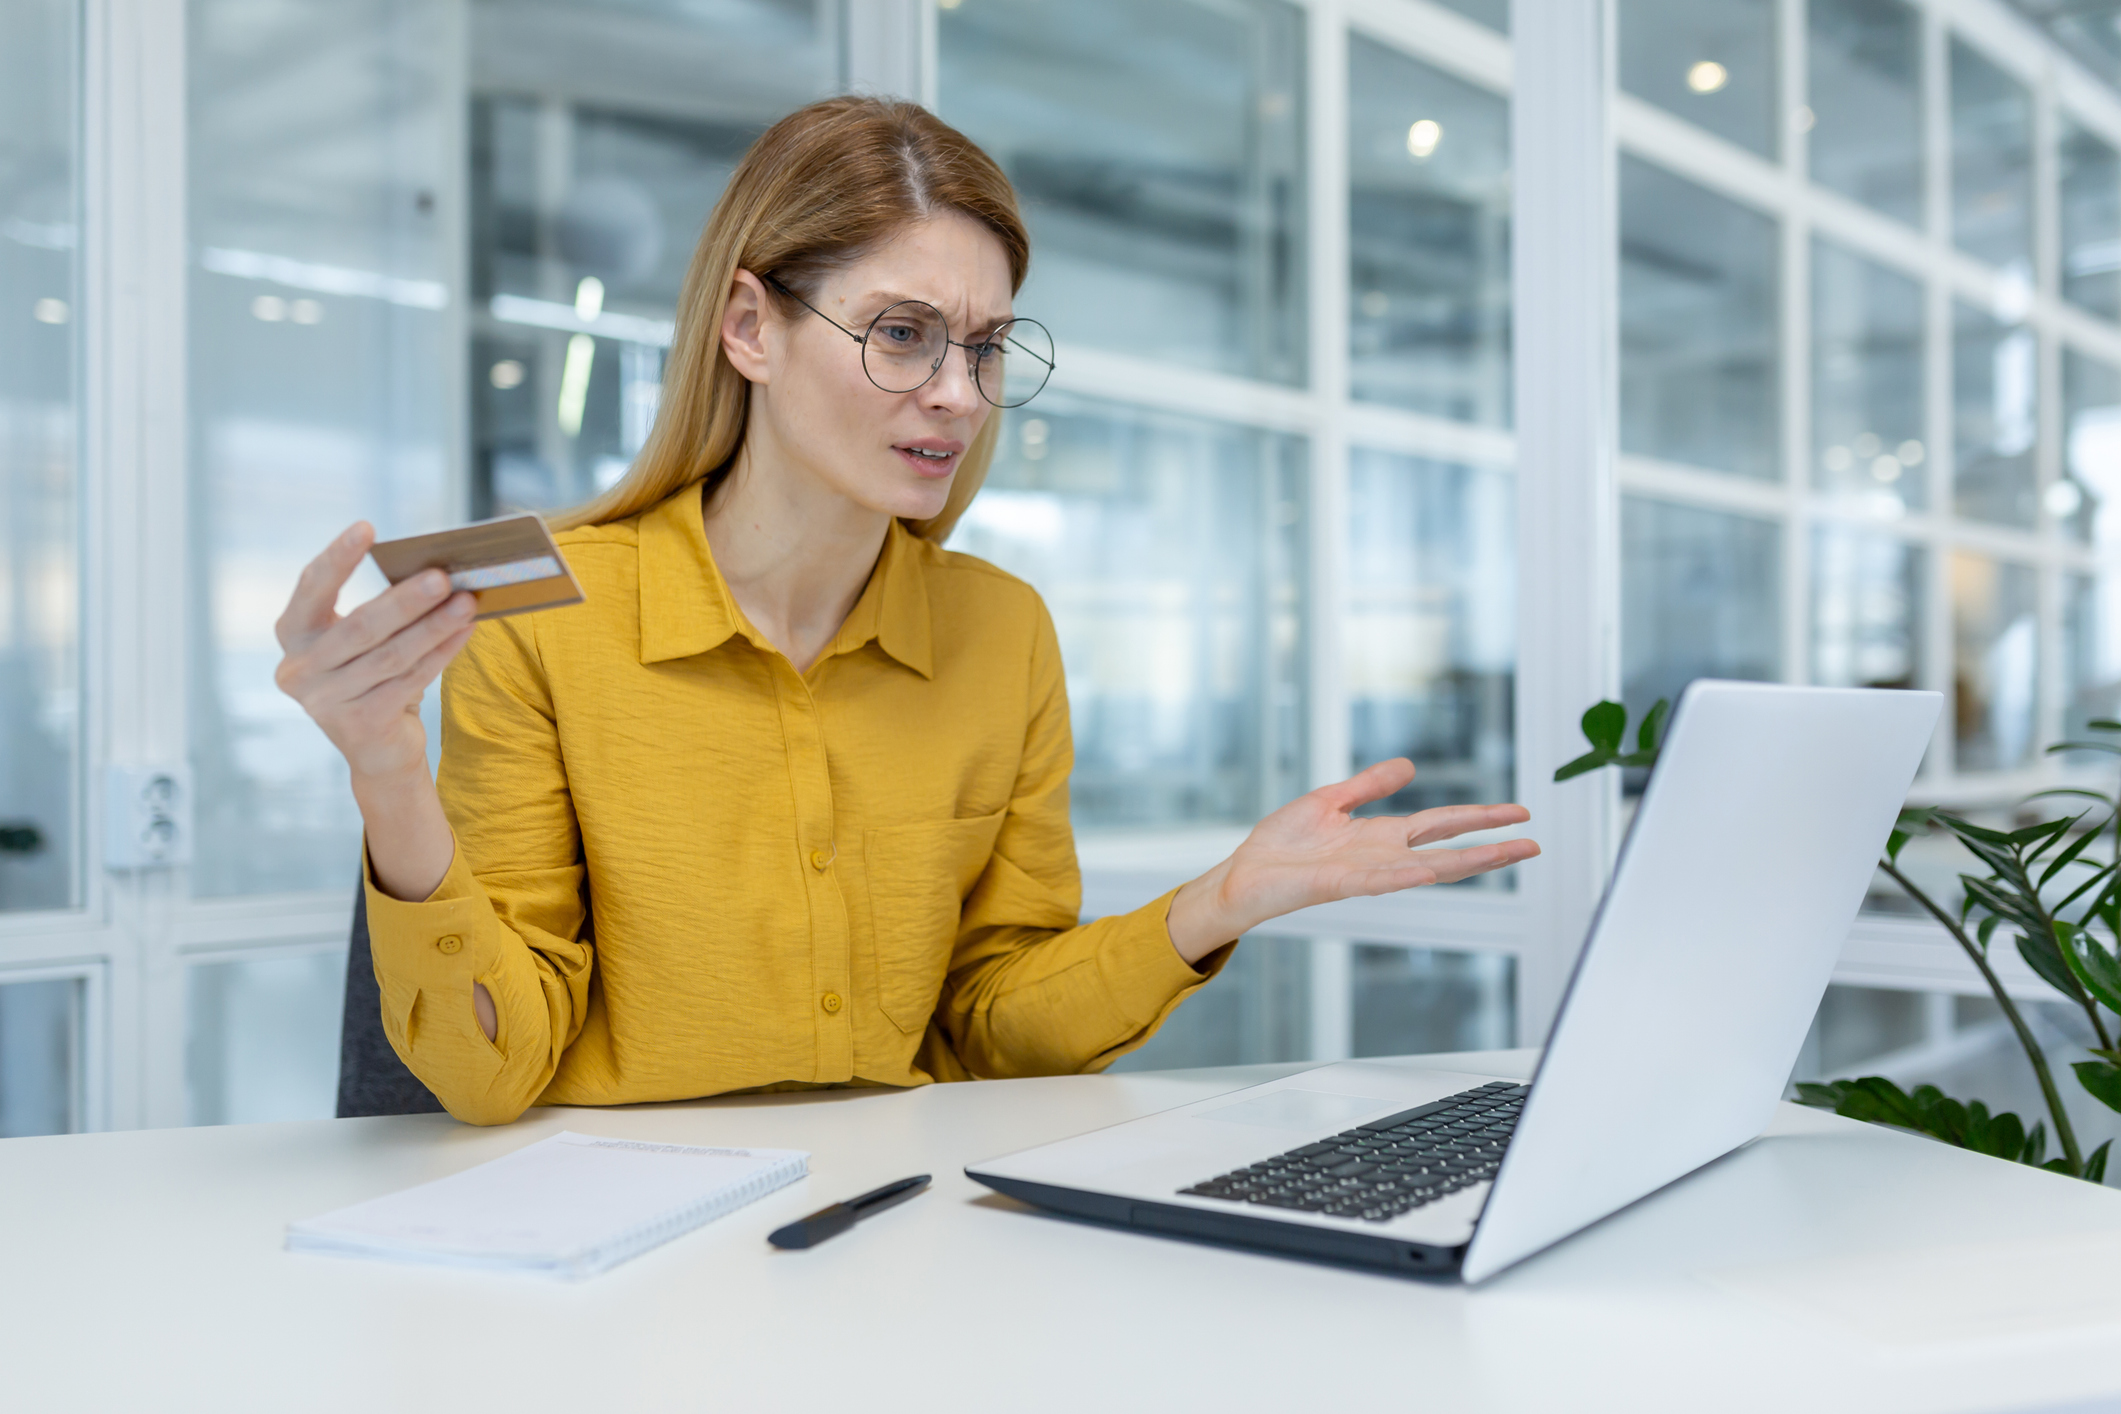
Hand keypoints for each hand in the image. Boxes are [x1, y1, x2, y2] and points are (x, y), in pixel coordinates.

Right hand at [274, 522, 478, 782]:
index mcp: (294, 636)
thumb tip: (433, 572)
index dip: (338, 557)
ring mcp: (325, 701)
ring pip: (391, 655)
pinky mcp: (359, 724)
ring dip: (434, 626)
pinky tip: (465, 632)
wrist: (379, 751)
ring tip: (467, 601)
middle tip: (443, 575)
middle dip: (406, 599)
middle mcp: (299, 669)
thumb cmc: (374, 680)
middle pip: (361, 626)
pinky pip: (410, 680)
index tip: (366, 527)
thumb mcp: (365, 643)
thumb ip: (381, 611)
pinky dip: (441, 653)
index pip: (312, 588)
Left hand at [1165, 759, 1539, 964]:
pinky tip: (1429, 869)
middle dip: (1491, 847)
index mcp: (1380, 838)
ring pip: (1426, 869)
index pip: (1441, 825)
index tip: (1519, 814)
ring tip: (1505, 855)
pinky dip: (1403, 874)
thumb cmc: (1280, 846)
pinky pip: (1377, 880)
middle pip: (1448, 851)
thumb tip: (1409, 767)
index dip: (1478, 818)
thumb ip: (1368, 786)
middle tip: (1535, 845)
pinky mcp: (1336, 884)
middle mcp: (1381, 858)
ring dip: (1466, 862)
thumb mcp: (1329, 802)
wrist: (1242, 876)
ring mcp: (1363, 874)